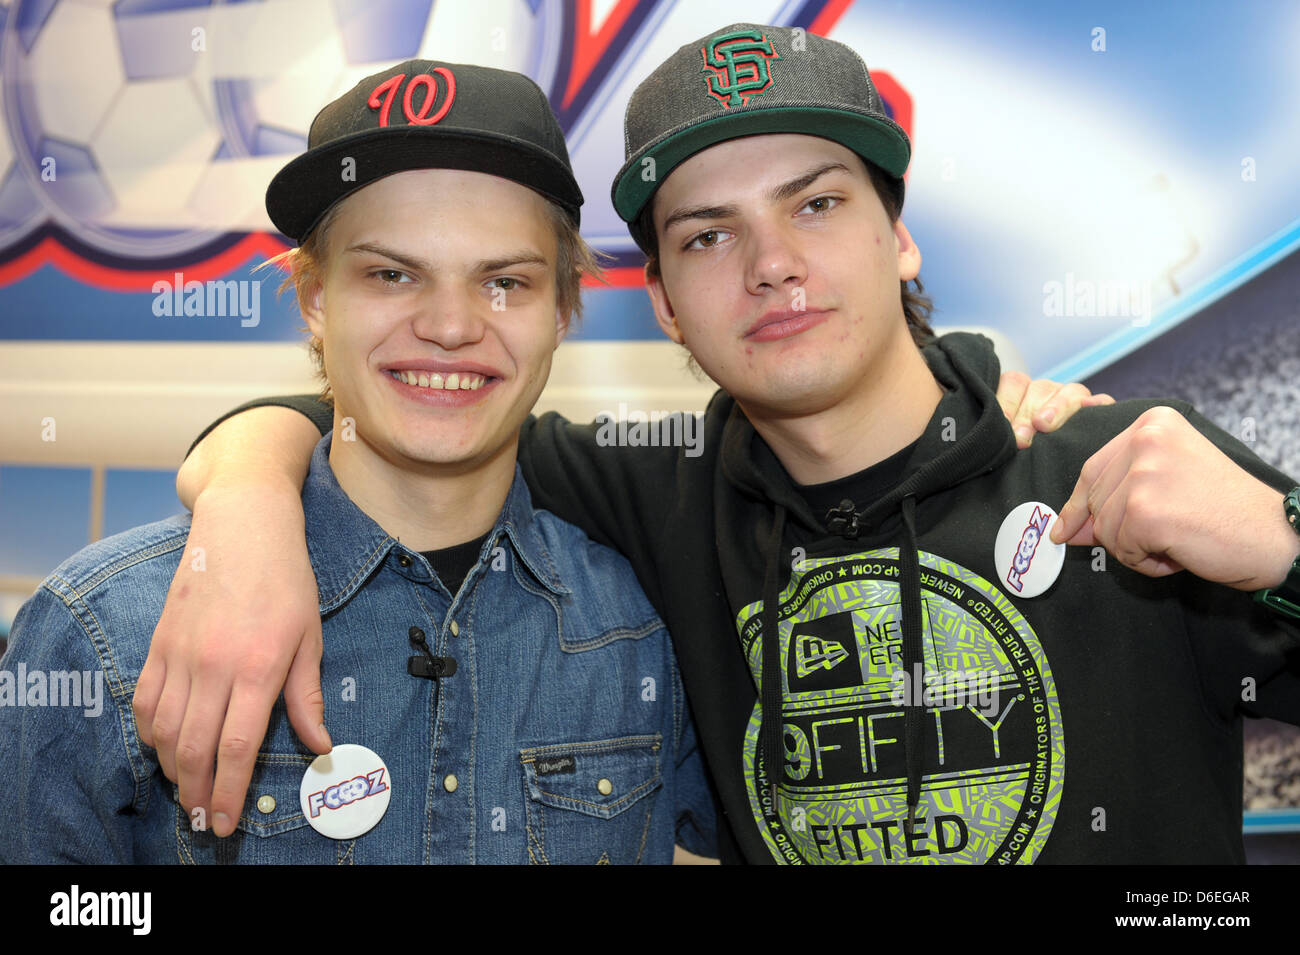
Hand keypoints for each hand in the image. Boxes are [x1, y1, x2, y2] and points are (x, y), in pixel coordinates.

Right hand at [133, 478, 328, 836]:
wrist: (244, 525)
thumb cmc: (286, 579)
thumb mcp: (310, 636)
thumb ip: (307, 696)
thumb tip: (320, 745)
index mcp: (258, 666)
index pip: (236, 746)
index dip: (230, 791)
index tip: (226, 821)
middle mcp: (214, 665)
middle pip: (194, 748)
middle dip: (197, 793)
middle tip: (203, 820)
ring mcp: (180, 654)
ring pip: (163, 730)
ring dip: (172, 768)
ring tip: (187, 790)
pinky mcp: (159, 642)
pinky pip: (144, 700)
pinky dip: (149, 732)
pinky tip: (163, 747)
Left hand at [995, 371, 1114, 448]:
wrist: (1060, 469)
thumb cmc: (1020, 451)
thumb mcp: (1008, 439)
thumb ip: (1000, 434)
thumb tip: (992, 441)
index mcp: (1022, 392)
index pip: (1014, 383)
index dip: (1007, 402)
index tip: (1001, 424)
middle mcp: (1048, 391)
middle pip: (1039, 390)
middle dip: (1027, 414)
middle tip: (1020, 438)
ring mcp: (1074, 398)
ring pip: (1069, 393)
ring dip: (1056, 407)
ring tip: (1044, 424)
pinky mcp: (1098, 409)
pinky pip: (1102, 402)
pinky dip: (1098, 405)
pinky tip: (1092, 408)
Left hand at [1050, 406, 1299, 587]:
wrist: (1273, 536)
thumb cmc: (1225, 509)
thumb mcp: (1166, 485)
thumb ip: (1114, 497)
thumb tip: (1063, 528)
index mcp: (1151, 424)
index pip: (1092, 468)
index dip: (1080, 504)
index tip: (1067, 526)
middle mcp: (1145, 440)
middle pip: (1095, 500)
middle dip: (1120, 529)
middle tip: (1168, 531)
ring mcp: (1144, 474)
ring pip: (1105, 529)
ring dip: (1136, 548)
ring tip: (1177, 538)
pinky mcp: (1146, 511)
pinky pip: (1121, 550)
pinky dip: (1147, 563)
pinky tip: (1179, 550)